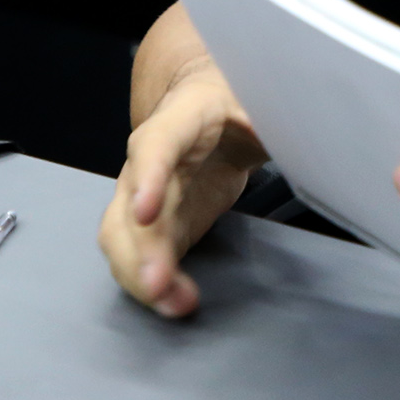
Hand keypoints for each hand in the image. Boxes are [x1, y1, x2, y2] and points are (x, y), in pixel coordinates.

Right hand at [98, 61, 262, 316]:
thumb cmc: (233, 99)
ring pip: (122, 239)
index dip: (148, 178)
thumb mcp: (257, 96)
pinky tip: (176, 302)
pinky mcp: (157, 225)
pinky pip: (140, 258)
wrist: (213, 108)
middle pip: (128, 206)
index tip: (145, 213)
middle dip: (139, 249)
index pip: (155, 145)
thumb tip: (277, 133)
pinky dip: (153, 285)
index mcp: (178, 117)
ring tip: (175, 303)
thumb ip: (266, 117)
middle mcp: (147, 160)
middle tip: (157, 283)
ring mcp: (144, 195)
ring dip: (141, 274)